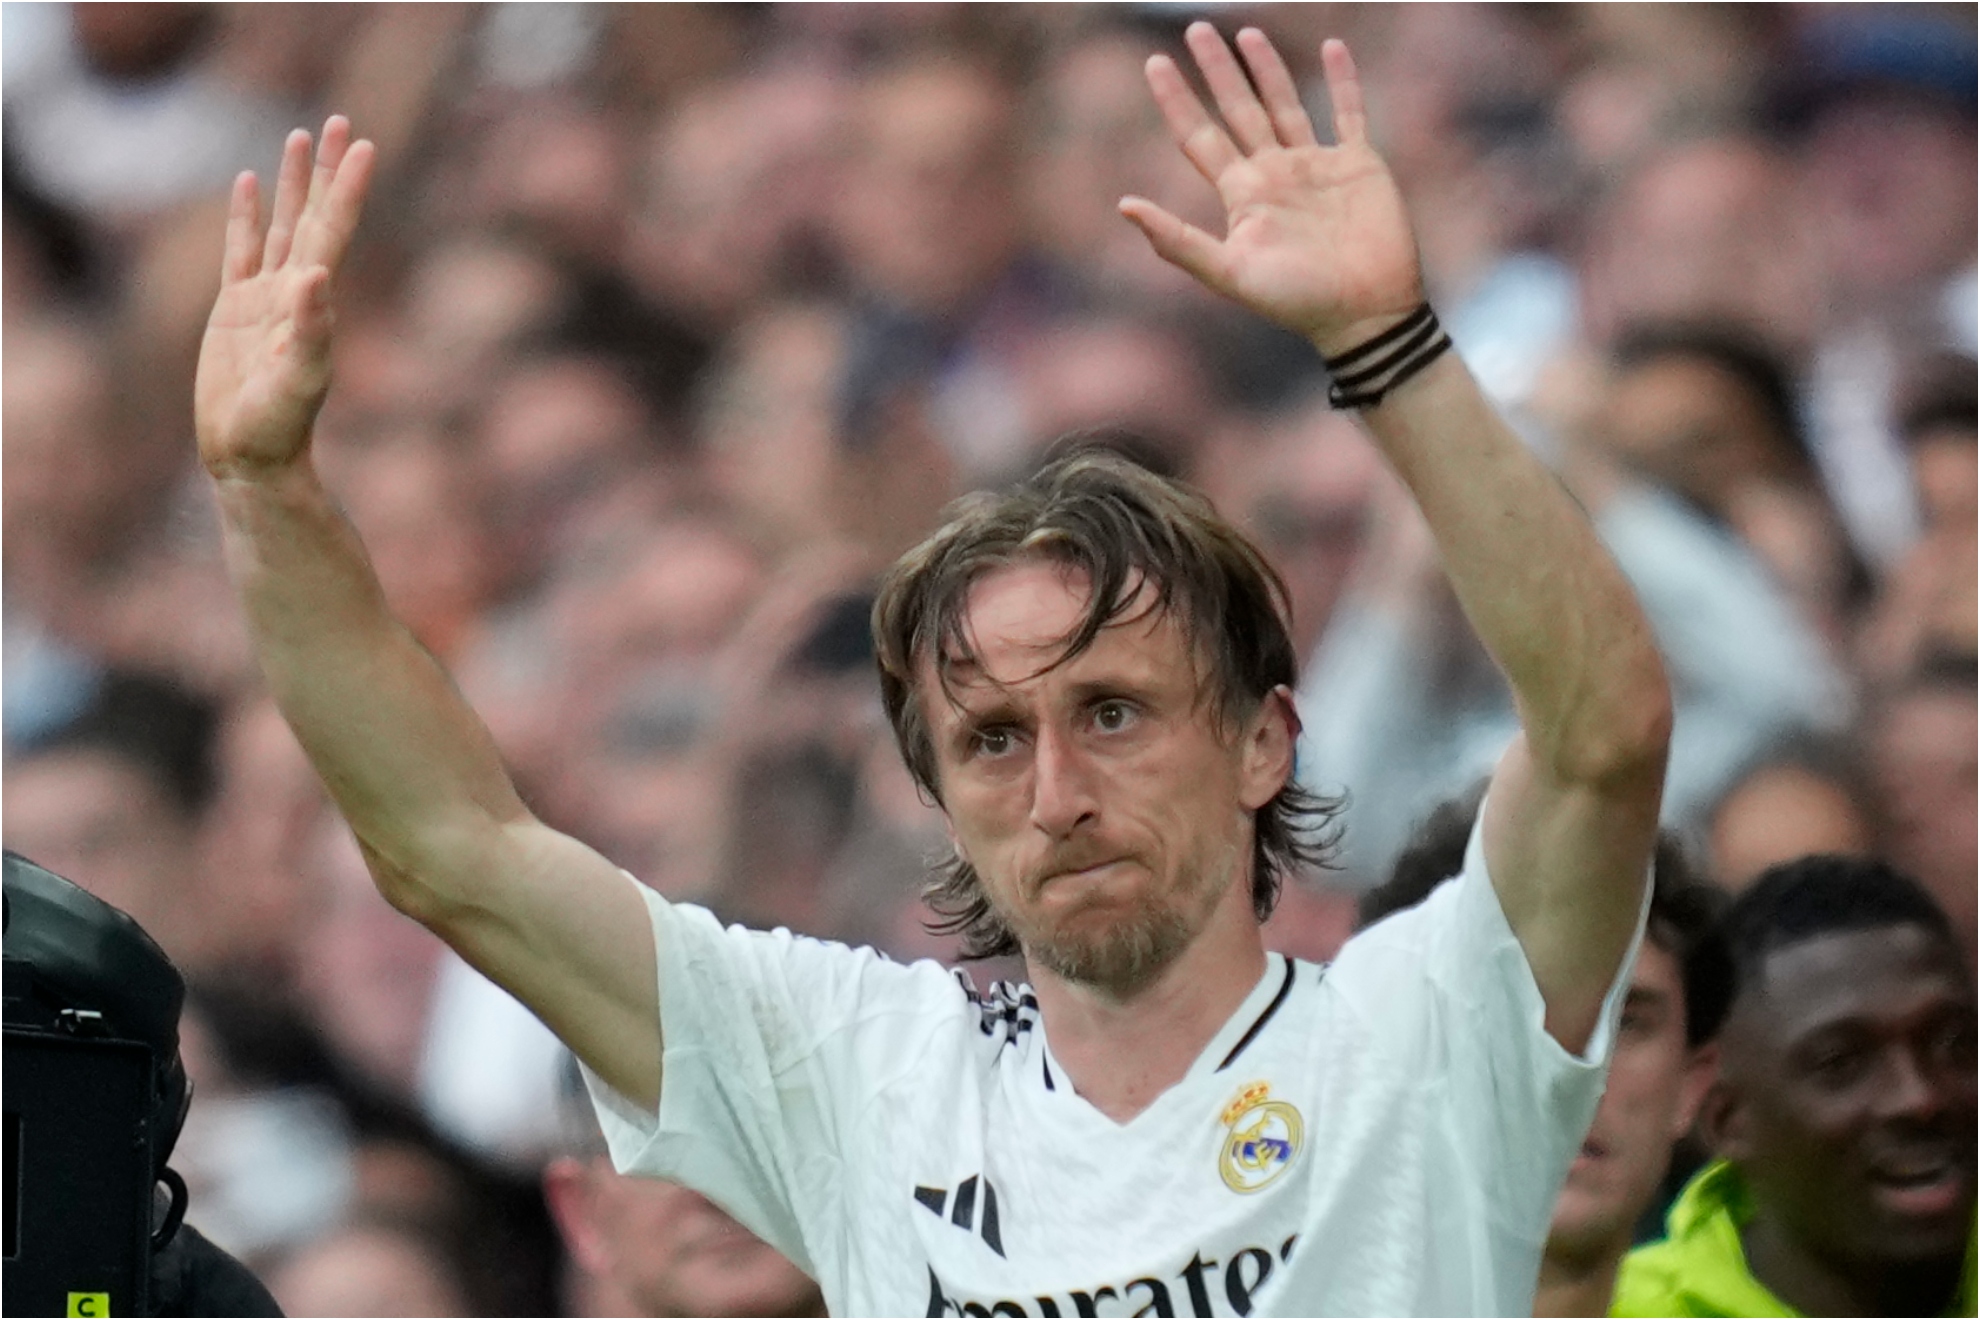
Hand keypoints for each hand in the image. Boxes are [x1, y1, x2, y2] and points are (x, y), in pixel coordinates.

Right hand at [195, 117, 374, 478]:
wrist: (251, 457)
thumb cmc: (279, 428)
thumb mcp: (300, 380)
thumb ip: (311, 330)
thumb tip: (315, 276)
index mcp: (315, 301)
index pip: (335, 231)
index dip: (348, 188)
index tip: (365, 145)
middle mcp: (297, 292)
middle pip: (314, 216)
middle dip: (326, 171)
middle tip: (339, 120)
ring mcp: (266, 299)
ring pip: (282, 225)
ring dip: (292, 183)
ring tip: (299, 136)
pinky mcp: (235, 311)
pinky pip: (241, 250)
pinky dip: (247, 216)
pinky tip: (248, 184)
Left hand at [1120, 25, 1422, 355]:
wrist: (1364, 314)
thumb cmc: (1296, 301)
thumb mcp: (1229, 274)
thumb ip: (1177, 241)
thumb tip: (1123, 206)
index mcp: (1242, 194)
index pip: (1199, 137)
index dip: (1176, 101)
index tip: (1154, 63)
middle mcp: (1274, 174)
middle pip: (1238, 110)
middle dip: (1217, 70)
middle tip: (1195, 29)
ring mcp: (1316, 166)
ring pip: (1285, 103)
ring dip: (1267, 69)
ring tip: (1246, 33)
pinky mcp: (1358, 165)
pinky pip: (1348, 113)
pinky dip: (1343, 80)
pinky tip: (1333, 47)